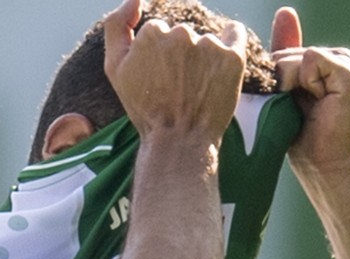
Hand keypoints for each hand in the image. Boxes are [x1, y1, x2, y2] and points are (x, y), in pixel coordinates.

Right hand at [103, 0, 248, 144]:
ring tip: (198, 87)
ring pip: (206, 38)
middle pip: (183, 34)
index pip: (159, 32)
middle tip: (179, 86)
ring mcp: (209, 45)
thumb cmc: (144, 108)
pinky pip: (235, 33)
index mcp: (152, 33)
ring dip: (204, 55)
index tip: (160, 78)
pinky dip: (231, 41)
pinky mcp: (233, 57)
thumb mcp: (115, 68)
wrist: (178, 141)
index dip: (159, 56)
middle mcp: (181, 34)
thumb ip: (116, 26)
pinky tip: (223, 62)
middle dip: (182, 55)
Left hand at [269, 7, 349, 174]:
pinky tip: (318, 103)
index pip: (282, 52)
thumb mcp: (282, 90)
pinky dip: (305, 82)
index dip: (275, 79)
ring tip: (307, 109)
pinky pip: (311, 58)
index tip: (287, 102)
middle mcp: (336, 57)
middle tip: (296, 110)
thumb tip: (286, 11)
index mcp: (321, 61)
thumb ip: (284, 54)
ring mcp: (345, 64)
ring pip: (296, 56)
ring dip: (290, 86)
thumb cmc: (299, 136)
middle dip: (279, 83)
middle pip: (285, 53)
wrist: (321, 166)